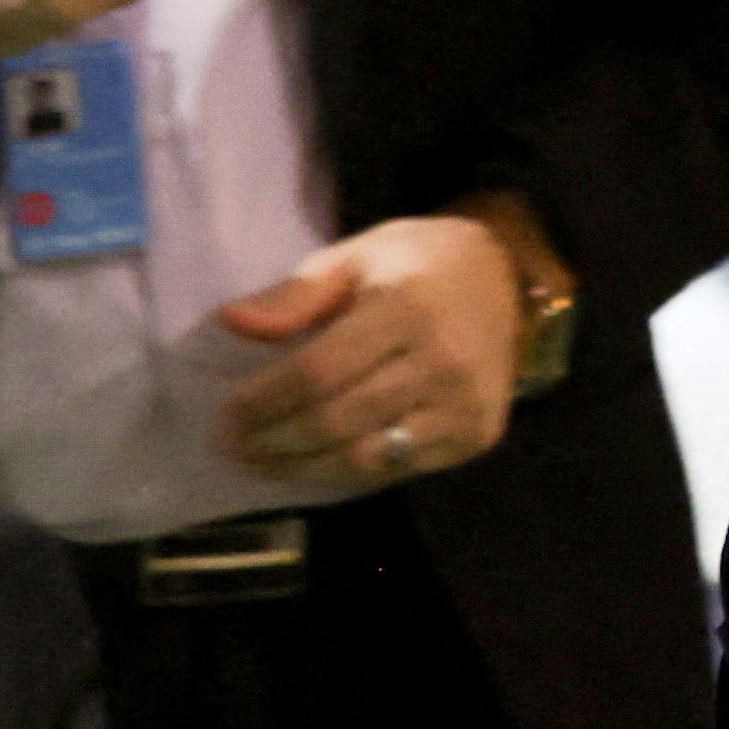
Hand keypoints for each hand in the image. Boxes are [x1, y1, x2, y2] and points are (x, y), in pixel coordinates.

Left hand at [217, 206, 549, 491]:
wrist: (505, 280)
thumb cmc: (417, 264)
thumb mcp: (354, 257)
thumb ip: (296, 294)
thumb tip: (234, 323)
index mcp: (406, 307)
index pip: (318, 371)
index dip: (263, 401)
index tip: (222, 416)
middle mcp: (441, 361)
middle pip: (337, 421)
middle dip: (274, 441)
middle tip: (232, 448)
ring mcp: (464, 405)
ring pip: (365, 457)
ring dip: (303, 467)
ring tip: (262, 463)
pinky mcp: (476, 435)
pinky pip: (397, 469)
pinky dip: (347, 472)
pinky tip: (314, 463)